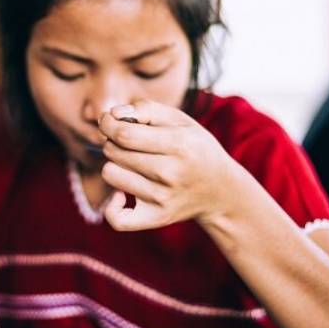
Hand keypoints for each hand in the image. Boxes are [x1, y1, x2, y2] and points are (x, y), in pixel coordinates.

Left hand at [97, 99, 239, 230]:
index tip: (109, 122)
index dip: (109, 124)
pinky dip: (112, 206)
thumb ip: (147, 109)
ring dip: (115, 166)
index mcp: (179, 144)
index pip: (124, 133)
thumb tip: (113, 114)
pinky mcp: (156, 218)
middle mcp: (171, 173)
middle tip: (129, 144)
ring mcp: (163, 198)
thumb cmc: (194, 148)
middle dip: (113, 142)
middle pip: (115, 151)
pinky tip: (121, 195)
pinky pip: (117, 218)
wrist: (220, 190)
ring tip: (132, 165)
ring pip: (111, 175)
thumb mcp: (180, 121)